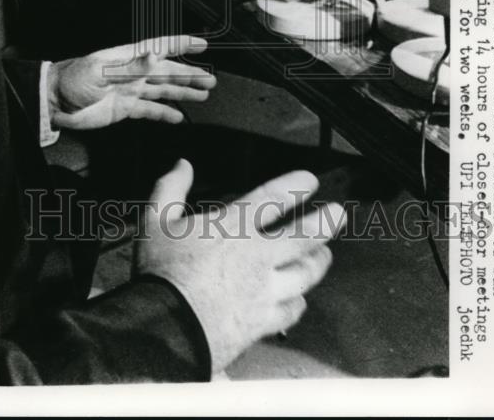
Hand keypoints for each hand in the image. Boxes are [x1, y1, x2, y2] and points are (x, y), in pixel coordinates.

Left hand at [48, 36, 214, 129]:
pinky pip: (150, 110)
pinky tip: (178, 116)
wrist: (54, 103)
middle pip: (168, 72)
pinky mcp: (124, 109)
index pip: (160, 48)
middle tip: (210, 79)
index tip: (201, 44)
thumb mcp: (101, 71)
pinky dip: (165, 113)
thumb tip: (155, 56)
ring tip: (203, 94)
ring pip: (163, 91)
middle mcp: (132, 73)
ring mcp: (130, 91)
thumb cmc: (71, 80)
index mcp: (127, 58)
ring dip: (183, 92)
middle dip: (190, 75)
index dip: (181, 45)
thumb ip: (131, 66)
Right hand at [134, 160, 343, 373]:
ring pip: (305, 273)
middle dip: (325, 222)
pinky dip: (299, 302)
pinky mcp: (264, 321)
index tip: (311, 180)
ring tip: (325, 255)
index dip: (296, 186)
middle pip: (304, 235)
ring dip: (318, 262)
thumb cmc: (160, 271)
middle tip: (338, 214)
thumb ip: (170, 188)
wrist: (166, 329)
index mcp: (234, 226)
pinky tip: (300, 300)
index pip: (274, 198)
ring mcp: (265, 290)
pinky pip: (292, 310)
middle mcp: (258, 255)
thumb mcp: (155, 220)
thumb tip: (182, 164)